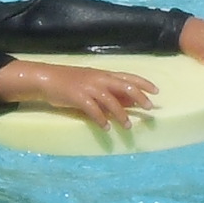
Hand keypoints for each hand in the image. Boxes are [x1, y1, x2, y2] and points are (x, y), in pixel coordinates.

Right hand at [0, 60, 159, 127]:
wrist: (47, 78)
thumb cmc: (71, 82)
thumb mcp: (92, 82)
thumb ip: (109, 91)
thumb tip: (129, 101)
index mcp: (103, 74)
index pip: (128, 76)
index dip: (143, 83)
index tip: (156, 91)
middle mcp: (99, 79)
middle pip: (123, 86)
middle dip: (138, 96)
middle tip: (149, 108)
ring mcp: (88, 87)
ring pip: (110, 100)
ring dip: (121, 114)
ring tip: (128, 126)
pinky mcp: (77, 97)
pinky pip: (92, 109)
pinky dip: (100, 119)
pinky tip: (106, 128)